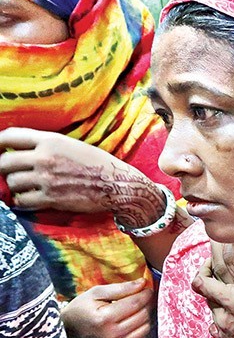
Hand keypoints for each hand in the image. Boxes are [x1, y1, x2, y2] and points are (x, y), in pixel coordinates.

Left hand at [0, 127, 164, 226]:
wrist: (118, 185)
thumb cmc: (98, 163)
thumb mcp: (72, 144)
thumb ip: (46, 144)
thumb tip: (21, 149)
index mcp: (50, 140)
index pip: (9, 137)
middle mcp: (45, 158)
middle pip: (4, 162)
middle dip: (4, 169)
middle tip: (11, 173)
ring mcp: (47, 179)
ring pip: (12, 182)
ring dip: (15, 186)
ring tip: (26, 187)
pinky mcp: (51, 198)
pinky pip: (22, 200)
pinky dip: (22, 201)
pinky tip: (30, 199)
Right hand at [62, 279, 154, 337]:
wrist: (67, 332)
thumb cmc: (81, 309)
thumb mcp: (95, 293)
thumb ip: (120, 288)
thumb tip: (143, 283)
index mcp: (105, 318)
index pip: (135, 303)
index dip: (145, 294)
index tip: (148, 288)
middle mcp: (112, 334)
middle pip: (143, 316)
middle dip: (147, 304)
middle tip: (144, 297)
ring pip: (145, 328)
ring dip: (147, 316)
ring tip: (140, 308)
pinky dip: (143, 329)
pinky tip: (136, 321)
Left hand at [191, 244, 233, 337]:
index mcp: (231, 303)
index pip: (200, 282)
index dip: (203, 269)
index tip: (213, 262)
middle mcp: (221, 318)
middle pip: (207, 295)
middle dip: (217, 284)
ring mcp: (222, 334)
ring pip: (215, 311)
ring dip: (224, 302)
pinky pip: (219, 326)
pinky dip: (227, 318)